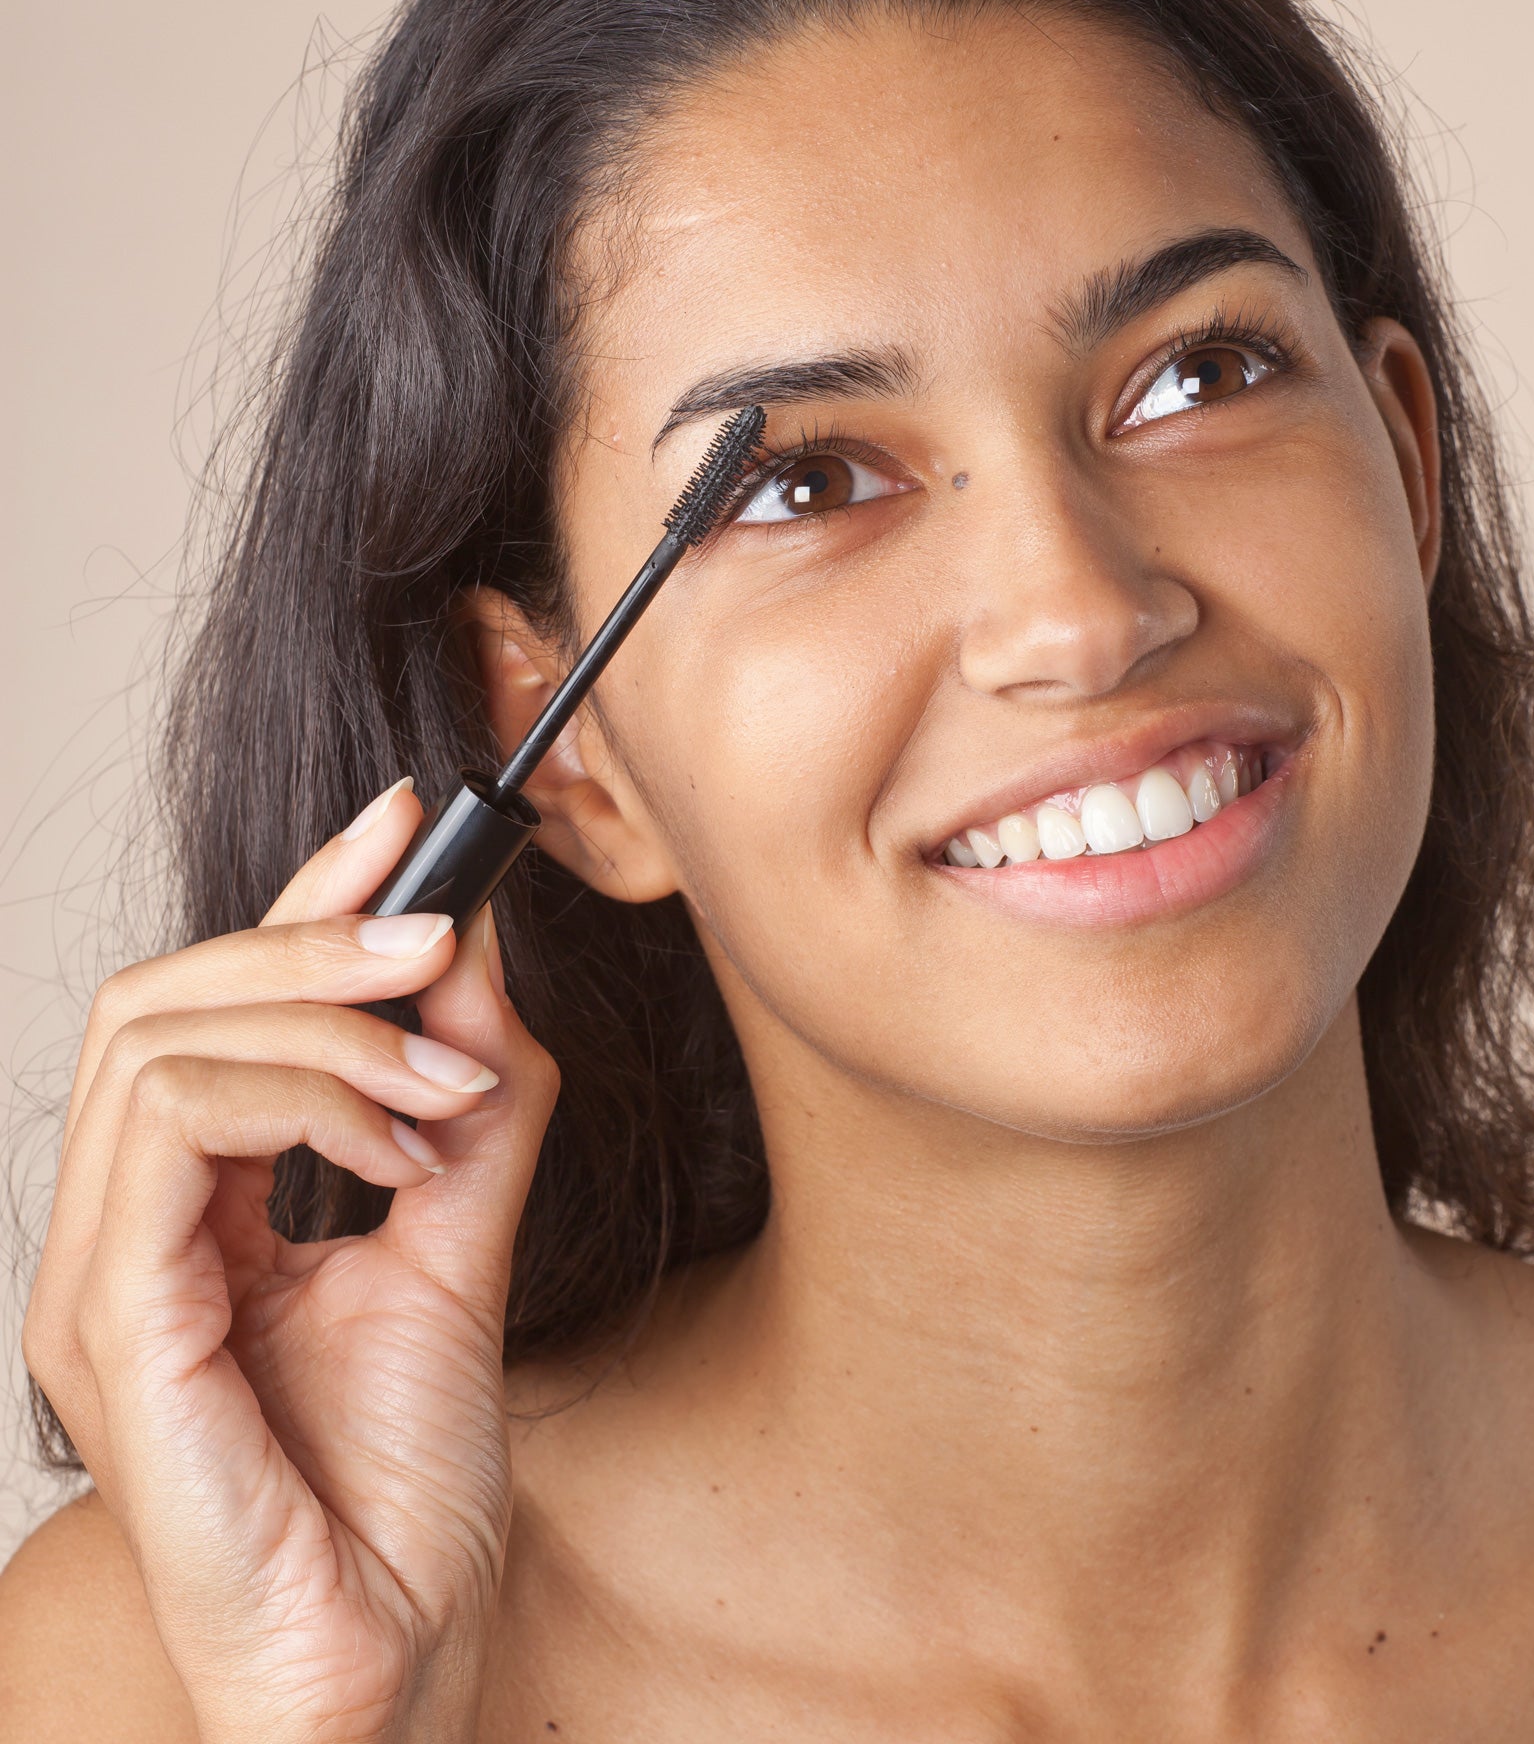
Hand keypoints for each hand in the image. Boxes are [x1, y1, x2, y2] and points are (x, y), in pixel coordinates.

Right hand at [23, 781, 559, 1742]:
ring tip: (447, 1075)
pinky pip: (171, 1133)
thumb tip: (483, 961)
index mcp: (189, 1216)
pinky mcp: (112, 1327)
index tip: (413, 824)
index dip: (304, 902)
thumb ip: (470, 1112)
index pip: (214, 1010)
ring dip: (323, 1023)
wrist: (388, 1663)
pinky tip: (402, 1145)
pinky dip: (302, 1100)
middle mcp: (123, 1237)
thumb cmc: (402, 1493)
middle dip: (308, 936)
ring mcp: (100, 1282)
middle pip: (161, 1000)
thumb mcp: (461, 1253)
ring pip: (157, 1044)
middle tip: (437, 925)